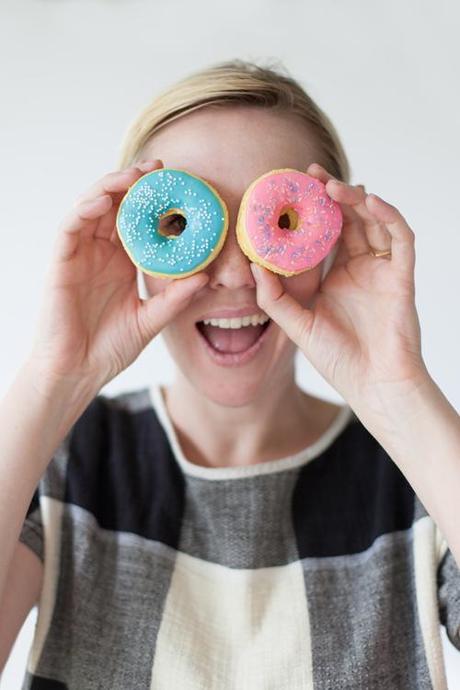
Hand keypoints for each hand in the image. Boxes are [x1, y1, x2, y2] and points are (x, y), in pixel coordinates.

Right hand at [28, 160, 208, 391]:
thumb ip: (175, 299)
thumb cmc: (110, 347)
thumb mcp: (151, 319)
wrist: (79, 372)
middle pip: (116, 206)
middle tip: (159, 169)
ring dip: (111, 186)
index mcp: (122, 262)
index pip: (137, 221)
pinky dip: (86, 208)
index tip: (178, 185)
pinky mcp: (61, 262)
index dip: (154, 201)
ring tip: (135, 175)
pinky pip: (71, 227)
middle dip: (134, 183)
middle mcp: (101, 253)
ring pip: (92, 208)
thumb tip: (205, 277)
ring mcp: (80, 255)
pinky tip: (106, 199)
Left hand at [250, 162, 429, 415]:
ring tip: (332, 187)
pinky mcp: (401, 275)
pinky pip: (400, 238)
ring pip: (374, 221)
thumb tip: (252, 267)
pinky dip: (388, 216)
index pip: (324, 232)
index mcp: (335, 276)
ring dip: (356, 200)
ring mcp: (381, 269)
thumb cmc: (338, 358)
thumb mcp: (297, 326)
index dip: (310, 209)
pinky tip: (370, 201)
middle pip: (348, 219)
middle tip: (309, 174)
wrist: (372, 384)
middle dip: (331, 193)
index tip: (290, 188)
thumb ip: (274, 299)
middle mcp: (359, 267)